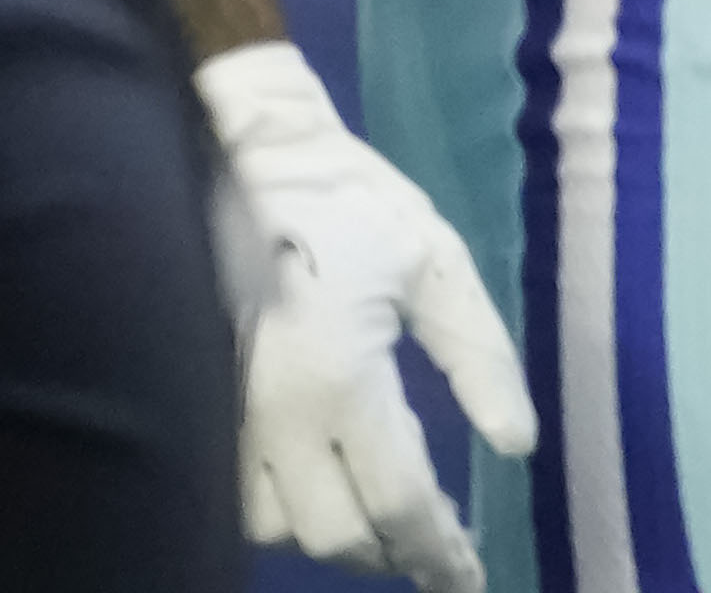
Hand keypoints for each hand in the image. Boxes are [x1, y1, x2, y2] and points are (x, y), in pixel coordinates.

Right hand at [203, 41, 537, 592]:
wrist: (241, 159)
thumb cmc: (351, 204)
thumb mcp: (437, 263)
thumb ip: (480, 357)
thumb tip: (518, 445)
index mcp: (341, 379)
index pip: (397, 504)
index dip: (439, 551)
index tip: (467, 575)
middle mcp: (272, 418)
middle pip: (337, 535)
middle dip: (394, 552)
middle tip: (436, 547)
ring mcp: (222, 419)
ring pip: (279, 529)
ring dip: (336, 535)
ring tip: (385, 520)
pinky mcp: (192, 408)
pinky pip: (233, 499)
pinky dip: (282, 514)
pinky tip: (320, 490)